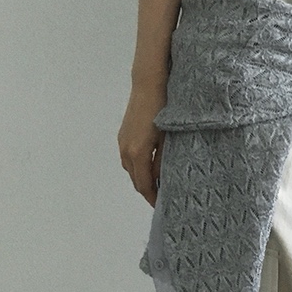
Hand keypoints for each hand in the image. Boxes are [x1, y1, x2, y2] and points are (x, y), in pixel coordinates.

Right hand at [117, 86, 166, 207]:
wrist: (148, 85)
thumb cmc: (164, 109)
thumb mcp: (169, 139)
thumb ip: (164, 162)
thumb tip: (162, 181)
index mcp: (138, 153)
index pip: (144, 185)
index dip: (152, 198)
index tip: (162, 206)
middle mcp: (126, 150)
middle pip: (135, 180)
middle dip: (147, 191)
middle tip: (162, 198)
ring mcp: (122, 142)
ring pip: (130, 169)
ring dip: (142, 179)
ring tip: (158, 184)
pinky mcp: (123, 135)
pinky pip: (128, 158)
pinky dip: (137, 167)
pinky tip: (150, 166)